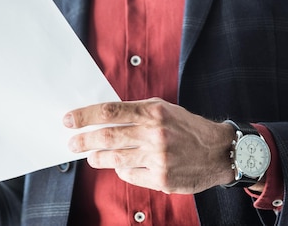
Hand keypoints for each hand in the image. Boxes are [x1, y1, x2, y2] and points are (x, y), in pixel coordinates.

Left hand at [63, 98, 233, 193]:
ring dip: (98, 158)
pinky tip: (121, 166)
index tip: (68, 120)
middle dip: (83, 141)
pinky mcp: (162, 179)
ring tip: (91, 156)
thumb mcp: (163, 109)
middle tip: (71, 143)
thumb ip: (134, 112)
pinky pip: (130, 175)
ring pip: (115, 160)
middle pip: (107, 137)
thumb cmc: (186, 127)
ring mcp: (158, 158)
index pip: (110, 111)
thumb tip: (101, 117)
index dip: (85, 116)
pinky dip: (122, 170)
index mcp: (153, 112)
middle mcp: (155, 134)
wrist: (219, 152)